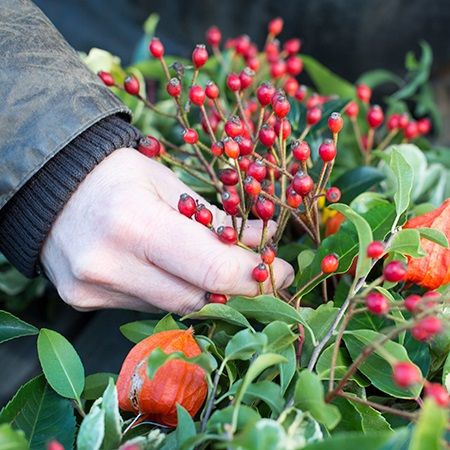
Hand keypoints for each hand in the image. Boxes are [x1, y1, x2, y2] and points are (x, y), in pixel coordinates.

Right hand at [41, 148, 293, 313]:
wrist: (52, 186)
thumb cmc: (116, 174)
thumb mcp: (169, 184)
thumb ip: (217, 220)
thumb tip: (261, 244)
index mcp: (135, 223)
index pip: (211, 271)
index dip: (255, 278)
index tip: (280, 273)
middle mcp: (109, 264)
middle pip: (196, 299)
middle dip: (237, 290)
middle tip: (260, 276)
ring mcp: (92, 289)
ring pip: (173, 306)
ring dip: (204, 291)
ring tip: (214, 268)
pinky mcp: (84, 301)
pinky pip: (147, 306)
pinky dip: (171, 291)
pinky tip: (171, 270)